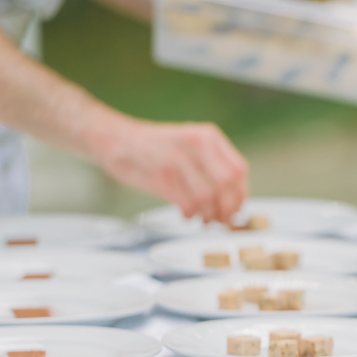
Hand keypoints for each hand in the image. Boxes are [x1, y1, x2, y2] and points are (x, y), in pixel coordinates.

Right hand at [96, 118, 248, 222]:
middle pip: (227, 186)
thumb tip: (233, 197)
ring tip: (204, 219)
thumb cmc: (156, 146)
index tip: (237, 208)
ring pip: (208, 198)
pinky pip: (187, 204)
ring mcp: (178, 161)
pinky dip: (191, 215)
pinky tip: (187, 215)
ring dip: (209, 215)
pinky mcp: (161, 177)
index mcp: (208, 137)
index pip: (239, 170)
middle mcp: (196, 146)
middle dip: (228, 209)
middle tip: (223, 219)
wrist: (116, 138)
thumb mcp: (191, 142)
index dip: (241, 195)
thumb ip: (212, 163)